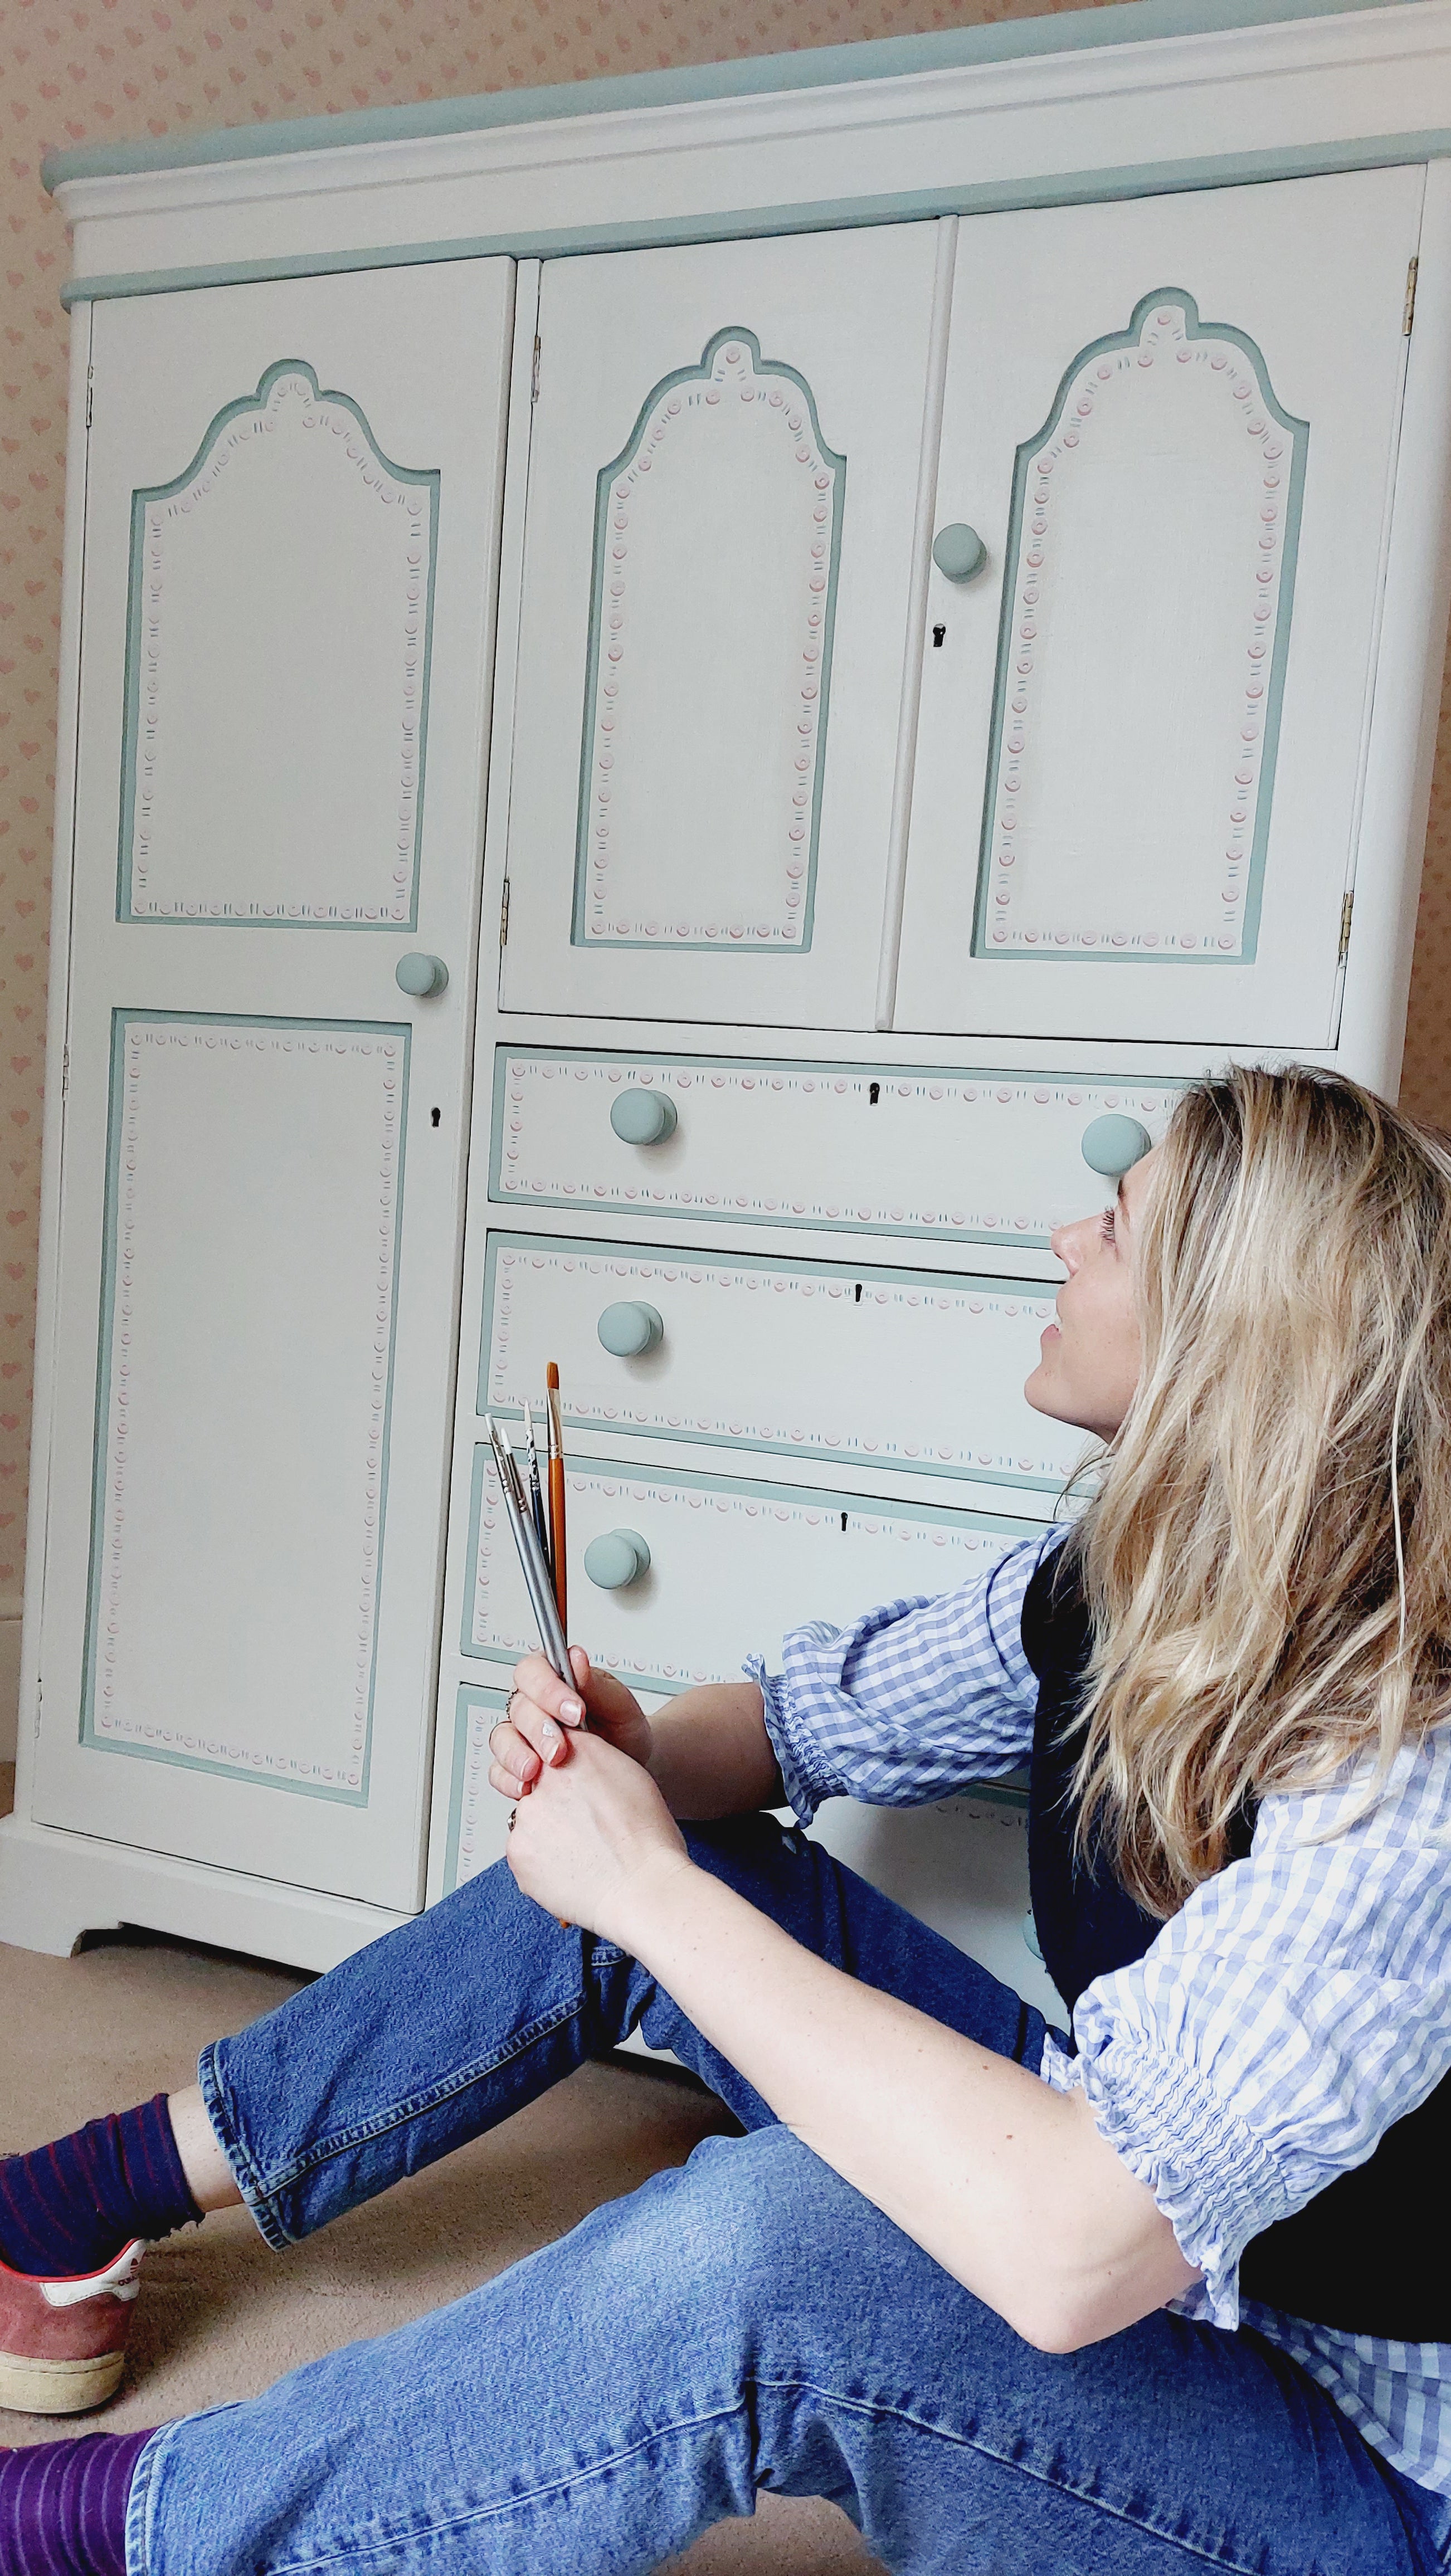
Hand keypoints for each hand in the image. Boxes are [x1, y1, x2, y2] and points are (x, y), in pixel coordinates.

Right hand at [489, 1648, 652, 1803]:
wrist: (631, 1764)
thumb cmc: (622, 1728)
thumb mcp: (618, 1703)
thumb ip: (595, 1683)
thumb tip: (576, 1659)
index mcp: (553, 1679)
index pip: (532, 1671)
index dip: (547, 1689)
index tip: (574, 1711)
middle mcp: (533, 1705)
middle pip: (517, 1708)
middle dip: (539, 1730)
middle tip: (560, 1749)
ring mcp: (522, 1737)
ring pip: (502, 1738)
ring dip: (517, 1755)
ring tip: (537, 1770)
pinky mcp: (518, 1767)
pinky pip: (499, 1772)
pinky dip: (508, 1780)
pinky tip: (525, 1787)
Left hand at [505, 1725, 691, 1944]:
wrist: (643, 1888)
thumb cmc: (648, 1841)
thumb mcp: (631, 1777)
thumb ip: (596, 1762)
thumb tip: (578, 1766)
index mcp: (577, 1752)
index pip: (555, 1749)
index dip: (568, 1776)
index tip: (578, 1794)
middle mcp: (545, 1778)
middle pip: (539, 1787)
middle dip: (556, 1807)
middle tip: (584, 1831)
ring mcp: (526, 1816)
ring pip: (531, 1822)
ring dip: (548, 1835)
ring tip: (582, 1855)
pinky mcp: (516, 1852)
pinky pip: (524, 1854)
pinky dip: (542, 1864)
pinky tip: (571, 1872)